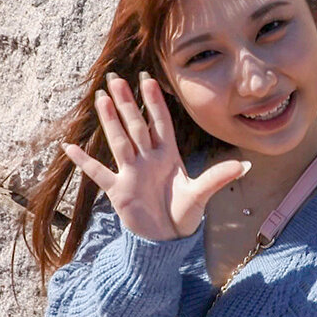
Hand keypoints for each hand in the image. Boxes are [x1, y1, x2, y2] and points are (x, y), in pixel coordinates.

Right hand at [61, 71, 249, 240]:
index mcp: (167, 156)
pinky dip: (84, 162)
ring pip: (118, 141)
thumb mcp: (201, 194)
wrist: (167, 239)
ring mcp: (131, 173)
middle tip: (116, 78)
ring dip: (109, 121)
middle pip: (136, 125)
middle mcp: (147, 159)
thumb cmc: (184, 214)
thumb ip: (219, 177)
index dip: (154, 102)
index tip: (147, 79)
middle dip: (127, 103)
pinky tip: (69, 147)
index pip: (160, 123)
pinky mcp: (118, 190)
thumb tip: (247, 165)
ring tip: (100, 98)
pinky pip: (98, 173)